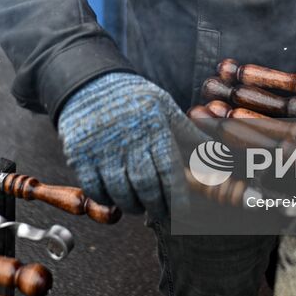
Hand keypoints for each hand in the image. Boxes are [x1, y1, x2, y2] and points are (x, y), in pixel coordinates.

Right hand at [56, 72, 201, 219]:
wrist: (89, 82)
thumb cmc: (133, 98)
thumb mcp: (164, 107)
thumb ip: (188, 133)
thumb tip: (216, 153)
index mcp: (153, 127)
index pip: (168, 170)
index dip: (176, 197)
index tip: (182, 212)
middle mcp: (128, 138)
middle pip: (145, 185)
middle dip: (155, 206)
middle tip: (160, 214)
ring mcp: (102, 147)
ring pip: (120, 191)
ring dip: (132, 206)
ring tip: (139, 205)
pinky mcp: (79, 154)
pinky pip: (95, 188)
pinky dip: (106, 199)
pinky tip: (115, 196)